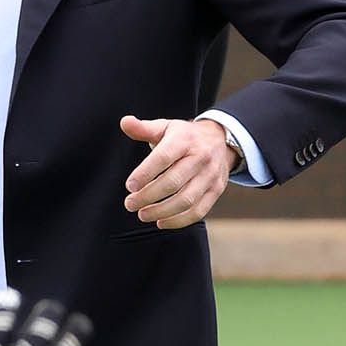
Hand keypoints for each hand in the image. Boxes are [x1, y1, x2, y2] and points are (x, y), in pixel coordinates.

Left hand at [120, 115, 235, 228]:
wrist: (221, 140)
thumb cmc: (184, 136)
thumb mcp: (165, 127)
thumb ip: (143, 128)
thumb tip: (124, 122)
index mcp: (184, 140)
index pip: (163, 158)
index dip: (145, 173)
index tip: (129, 186)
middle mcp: (200, 158)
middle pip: (173, 182)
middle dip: (148, 196)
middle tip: (129, 204)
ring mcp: (210, 176)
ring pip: (186, 200)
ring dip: (162, 211)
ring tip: (142, 214)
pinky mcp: (216, 191)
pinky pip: (198, 211)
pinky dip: (179, 221)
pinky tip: (160, 222)